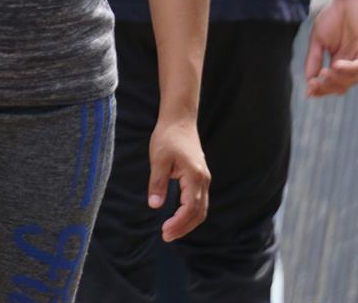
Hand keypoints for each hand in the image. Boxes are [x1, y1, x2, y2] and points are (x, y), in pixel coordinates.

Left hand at [147, 117, 209, 241]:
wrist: (179, 121)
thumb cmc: (167, 137)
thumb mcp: (158, 160)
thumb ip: (157, 183)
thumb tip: (154, 205)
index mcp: (194, 176)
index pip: (190, 208)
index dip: (178, 223)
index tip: (164, 231)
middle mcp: (203, 180)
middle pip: (199, 213)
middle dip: (184, 227)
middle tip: (166, 236)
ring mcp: (204, 179)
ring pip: (202, 209)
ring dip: (188, 223)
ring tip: (171, 232)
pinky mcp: (200, 178)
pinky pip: (199, 201)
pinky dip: (191, 214)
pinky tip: (179, 218)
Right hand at [304, 0, 357, 96]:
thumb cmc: (333, 17)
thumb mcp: (317, 40)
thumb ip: (313, 59)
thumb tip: (308, 79)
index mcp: (337, 61)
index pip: (331, 83)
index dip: (320, 90)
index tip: (308, 92)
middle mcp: (350, 62)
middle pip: (342, 85)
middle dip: (328, 88)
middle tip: (315, 83)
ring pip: (352, 79)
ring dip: (338, 80)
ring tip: (325, 72)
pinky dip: (349, 69)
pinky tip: (336, 65)